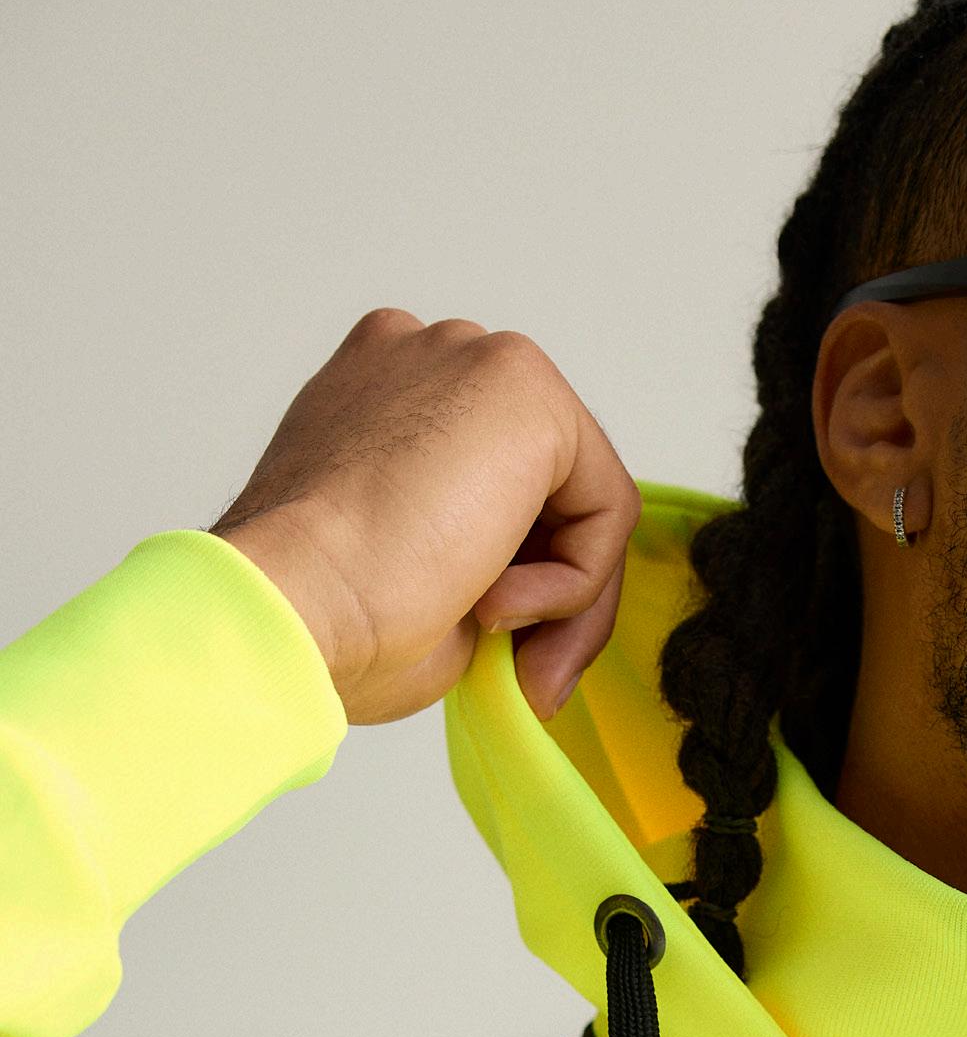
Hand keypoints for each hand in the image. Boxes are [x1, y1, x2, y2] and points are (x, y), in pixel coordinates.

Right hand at [210, 312, 638, 724]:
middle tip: (526, 676)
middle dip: (555, 592)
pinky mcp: (525, 386)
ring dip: (563, 600)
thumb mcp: (417, 578)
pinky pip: (607, 507)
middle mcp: (430, 360)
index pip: (497, 487)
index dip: (516, 581)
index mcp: (383, 395)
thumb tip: (526, 594)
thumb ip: (479, 558)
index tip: (491, 652)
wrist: (290, 603)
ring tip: (498, 646)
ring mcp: (474, 361)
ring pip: (585, 501)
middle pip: (551, 490)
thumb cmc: (327, 614)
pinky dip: (574, 584)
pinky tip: (494, 604)